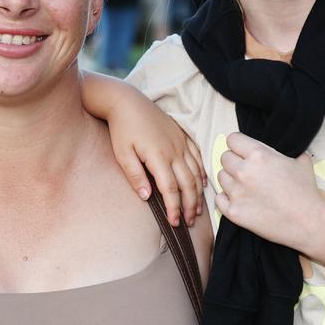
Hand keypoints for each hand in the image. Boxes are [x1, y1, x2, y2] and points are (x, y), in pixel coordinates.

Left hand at [107, 96, 205, 225]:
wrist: (127, 101)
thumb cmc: (122, 129)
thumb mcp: (122, 154)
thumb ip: (135, 176)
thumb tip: (147, 197)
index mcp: (158, 157)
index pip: (170, 189)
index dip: (174, 208)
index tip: (175, 222)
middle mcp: (174, 151)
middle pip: (188, 183)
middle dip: (190, 205)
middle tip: (189, 221)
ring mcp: (181, 142)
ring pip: (196, 172)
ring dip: (198, 192)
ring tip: (197, 209)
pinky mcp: (182, 135)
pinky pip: (198, 156)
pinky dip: (202, 172)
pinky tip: (202, 183)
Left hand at [215, 133, 324, 247]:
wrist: (307, 223)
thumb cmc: (306, 192)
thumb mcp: (301, 162)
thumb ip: (285, 151)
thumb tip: (279, 149)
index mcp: (258, 155)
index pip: (232, 140)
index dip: (239, 145)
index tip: (243, 151)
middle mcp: (243, 171)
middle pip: (224, 158)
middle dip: (235, 162)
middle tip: (247, 171)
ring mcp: (236, 192)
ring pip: (221, 177)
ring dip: (231, 180)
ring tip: (246, 187)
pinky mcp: (233, 212)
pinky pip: (219, 198)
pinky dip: (227, 198)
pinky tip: (241, 200)